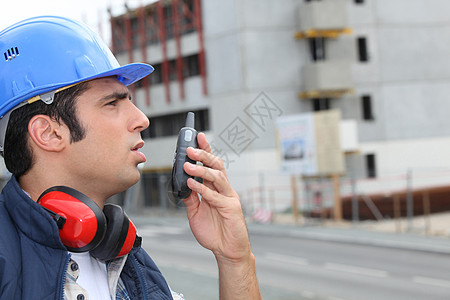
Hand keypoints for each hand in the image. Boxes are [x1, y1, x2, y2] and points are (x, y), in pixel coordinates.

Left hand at [183, 132, 250, 262]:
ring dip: (202, 170)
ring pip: (217, 177)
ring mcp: (229, 197)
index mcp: (216, 189)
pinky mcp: (231, 208)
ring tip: (187, 165)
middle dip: (204, 155)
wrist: (227, 251)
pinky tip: (191, 184)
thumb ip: (191, 198)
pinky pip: (215, 196)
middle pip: (216, 166)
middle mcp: (224, 190)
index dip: (206, 150)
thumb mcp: (196, 213)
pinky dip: (203, 189)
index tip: (198, 137)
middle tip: (190, 148)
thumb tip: (181, 184)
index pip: (211, 165)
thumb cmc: (214, 232)